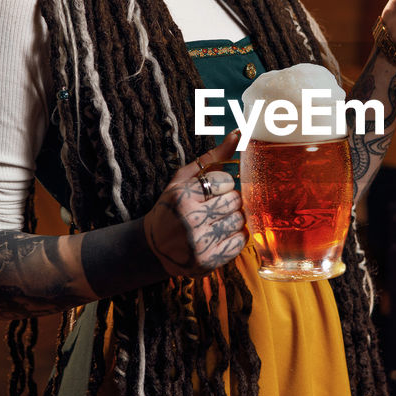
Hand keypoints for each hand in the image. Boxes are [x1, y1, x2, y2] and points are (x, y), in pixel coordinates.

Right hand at [144, 130, 246, 277]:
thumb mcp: (183, 180)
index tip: (213, 192)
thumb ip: (212, 158)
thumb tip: (237, 135)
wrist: (154, 247)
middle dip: (231, 202)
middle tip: (217, 207)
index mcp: (183, 196)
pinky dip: (236, 236)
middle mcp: (190, 220)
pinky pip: (240, 242)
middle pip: (236, 201)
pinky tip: (220, 234)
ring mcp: (200, 242)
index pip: (226, 182)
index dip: (223, 186)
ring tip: (217, 221)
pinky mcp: (208, 260)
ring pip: (240, 221)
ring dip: (234, 219)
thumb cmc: (173, 207)